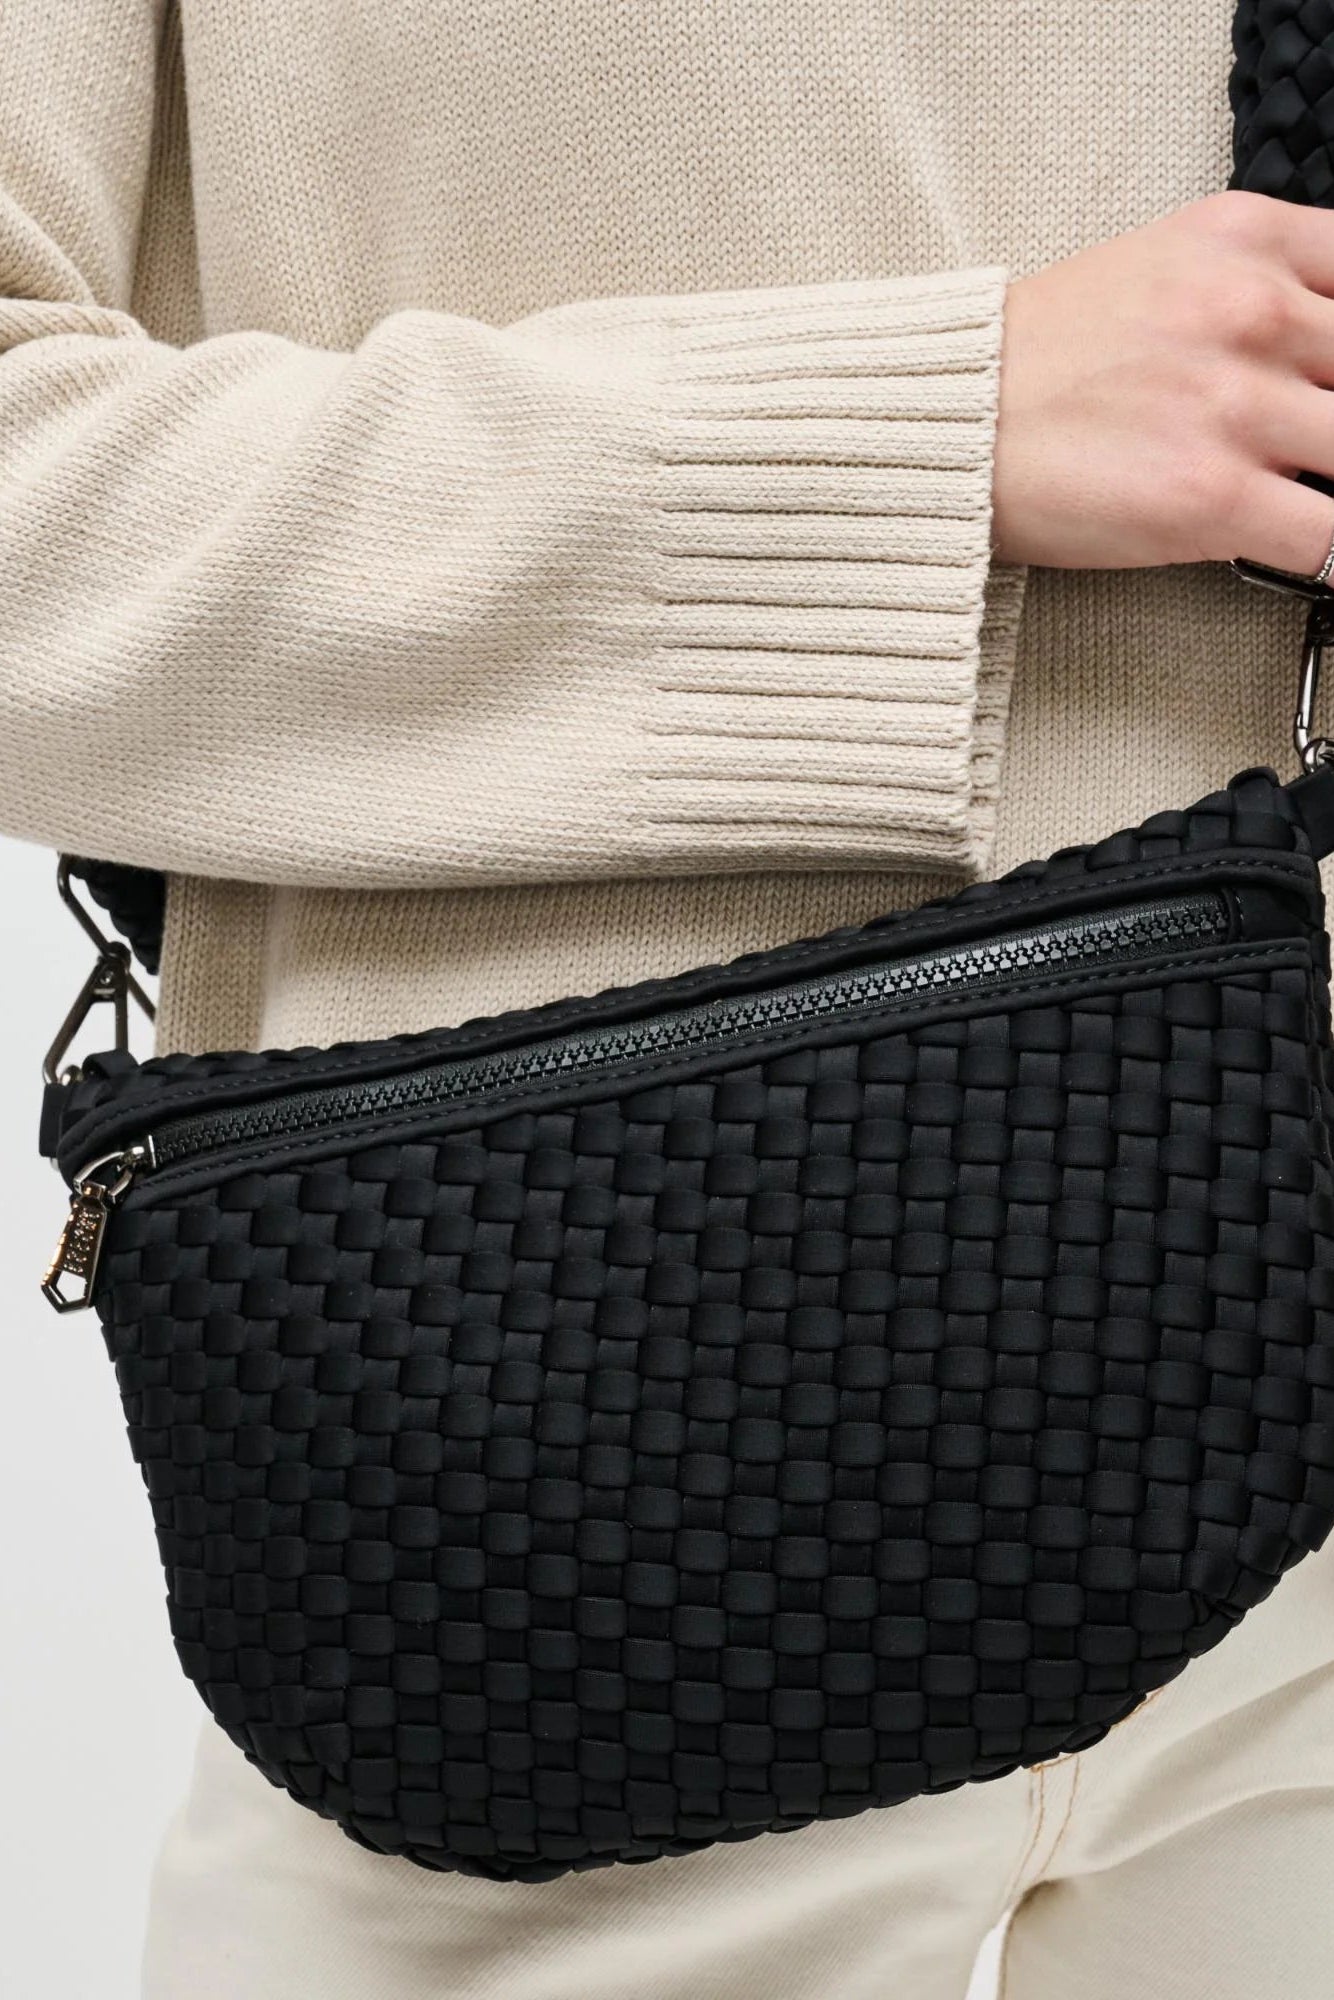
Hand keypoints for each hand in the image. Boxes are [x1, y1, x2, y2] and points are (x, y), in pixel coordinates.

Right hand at [991, 191, 1333, 573]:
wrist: (944, 422)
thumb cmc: (1035, 360)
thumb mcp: (1162, 267)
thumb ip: (1257, 284)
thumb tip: (1321, 344)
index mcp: (1245, 238)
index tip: (1324, 382)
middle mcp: (1250, 309)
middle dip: (1331, 419)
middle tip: (1301, 446)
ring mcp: (1235, 405)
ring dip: (1323, 480)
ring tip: (1283, 492)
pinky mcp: (1212, 497)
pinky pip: (1328, 542)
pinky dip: (1324, 556)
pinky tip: (1298, 551)